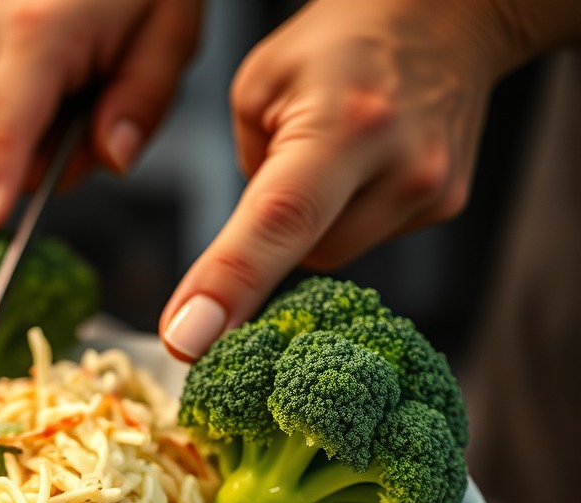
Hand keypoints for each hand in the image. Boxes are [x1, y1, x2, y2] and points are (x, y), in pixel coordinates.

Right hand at [0, 0, 201, 236]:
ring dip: (43, 141)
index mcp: (37, 37)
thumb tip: (110, 158)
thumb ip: (141, 103)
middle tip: (106, 111)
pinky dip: (33, 123)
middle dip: (50, 163)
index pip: (3, 131)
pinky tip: (66, 83)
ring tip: (89, 87)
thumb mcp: (169, 35)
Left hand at [160, 0, 522, 360]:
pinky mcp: (445, 208)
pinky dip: (345, 215)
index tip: (185, 341)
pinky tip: (361, 168)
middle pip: (302, 253)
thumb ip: (246, 176)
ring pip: (330, 255)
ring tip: (335, 157)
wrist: (447, 16)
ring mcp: (431, 193)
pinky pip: (361, 240)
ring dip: (314, 222)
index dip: (229, 285)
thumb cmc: (341, 44)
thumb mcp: (261, 84)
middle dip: (277, 227)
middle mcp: (402, 165)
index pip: (278, 220)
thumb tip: (248, 255)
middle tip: (288, 166)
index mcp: (346, 124)